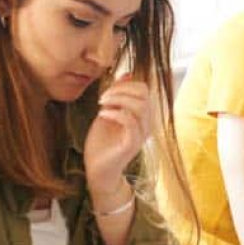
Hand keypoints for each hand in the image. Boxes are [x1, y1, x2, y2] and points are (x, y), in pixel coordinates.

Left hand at [84, 74, 153, 193]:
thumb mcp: (109, 112)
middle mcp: (146, 124)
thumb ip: (118, 96)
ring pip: (139, 106)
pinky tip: (102, 115)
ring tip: (102, 104)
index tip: (107, 91)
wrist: (97, 170)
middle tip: (103, 97)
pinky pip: (130, 122)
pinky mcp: (132, 144)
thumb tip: (126, 75)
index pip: (144, 89)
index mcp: (142, 116)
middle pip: (144, 94)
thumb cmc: (102, 143)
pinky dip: (115, 113)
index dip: (126, 84)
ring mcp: (140, 135)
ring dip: (118, 100)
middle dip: (121, 89)